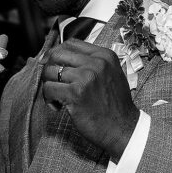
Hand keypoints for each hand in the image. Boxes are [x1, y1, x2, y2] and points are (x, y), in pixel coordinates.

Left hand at [41, 40, 139, 159]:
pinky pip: (49, 88)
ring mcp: (86, 77)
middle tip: (51, 81)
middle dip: (48, 68)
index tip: (51, 64)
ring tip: (57, 98)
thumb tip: (59, 56)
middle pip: (57, 54)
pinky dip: (49, 99)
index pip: (71, 43)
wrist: (123, 129)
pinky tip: (58, 106)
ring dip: (48, 85)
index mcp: (104, 55)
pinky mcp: (76, 93)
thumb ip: (91, 63)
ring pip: (50, 71)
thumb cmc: (114, 105)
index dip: (57, 53)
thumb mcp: (110, 74)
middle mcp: (96, 62)